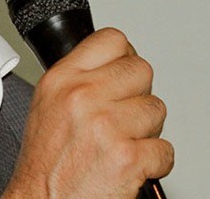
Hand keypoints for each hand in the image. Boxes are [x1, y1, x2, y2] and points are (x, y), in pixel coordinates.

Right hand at [4, 27, 173, 198]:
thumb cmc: (44, 167)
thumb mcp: (47, 106)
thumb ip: (78, 80)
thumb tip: (112, 67)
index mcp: (62, 79)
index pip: (112, 40)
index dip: (124, 57)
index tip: (123, 72)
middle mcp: (83, 97)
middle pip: (141, 70)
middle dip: (138, 96)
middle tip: (124, 117)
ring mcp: (107, 125)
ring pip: (157, 109)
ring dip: (147, 131)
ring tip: (122, 144)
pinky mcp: (128, 157)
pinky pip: (165, 149)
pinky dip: (154, 163)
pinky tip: (130, 166)